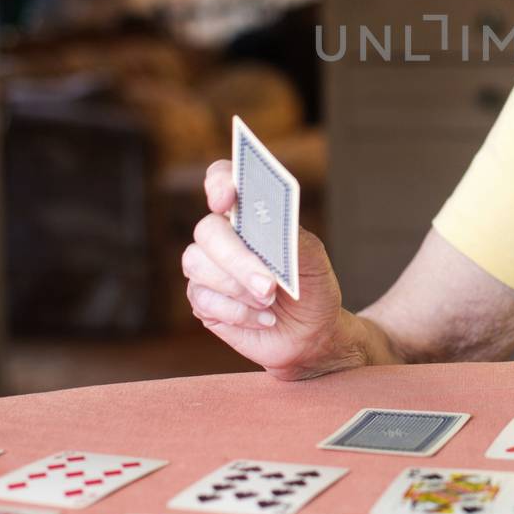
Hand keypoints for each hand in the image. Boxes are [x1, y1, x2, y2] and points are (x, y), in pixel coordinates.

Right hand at [181, 160, 362, 379]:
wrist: (311, 333)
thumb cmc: (311, 288)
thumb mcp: (314, 261)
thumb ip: (293, 240)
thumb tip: (272, 228)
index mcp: (250, 215)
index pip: (222, 180)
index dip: (219, 183)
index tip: (227, 199)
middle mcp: (223, 236)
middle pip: (208, 230)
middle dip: (238, 258)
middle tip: (268, 286)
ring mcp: (208, 268)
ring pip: (198, 265)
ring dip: (238, 288)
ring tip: (271, 303)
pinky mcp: (203, 300)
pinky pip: (203, 299)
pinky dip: (238, 313)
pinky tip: (263, 318)